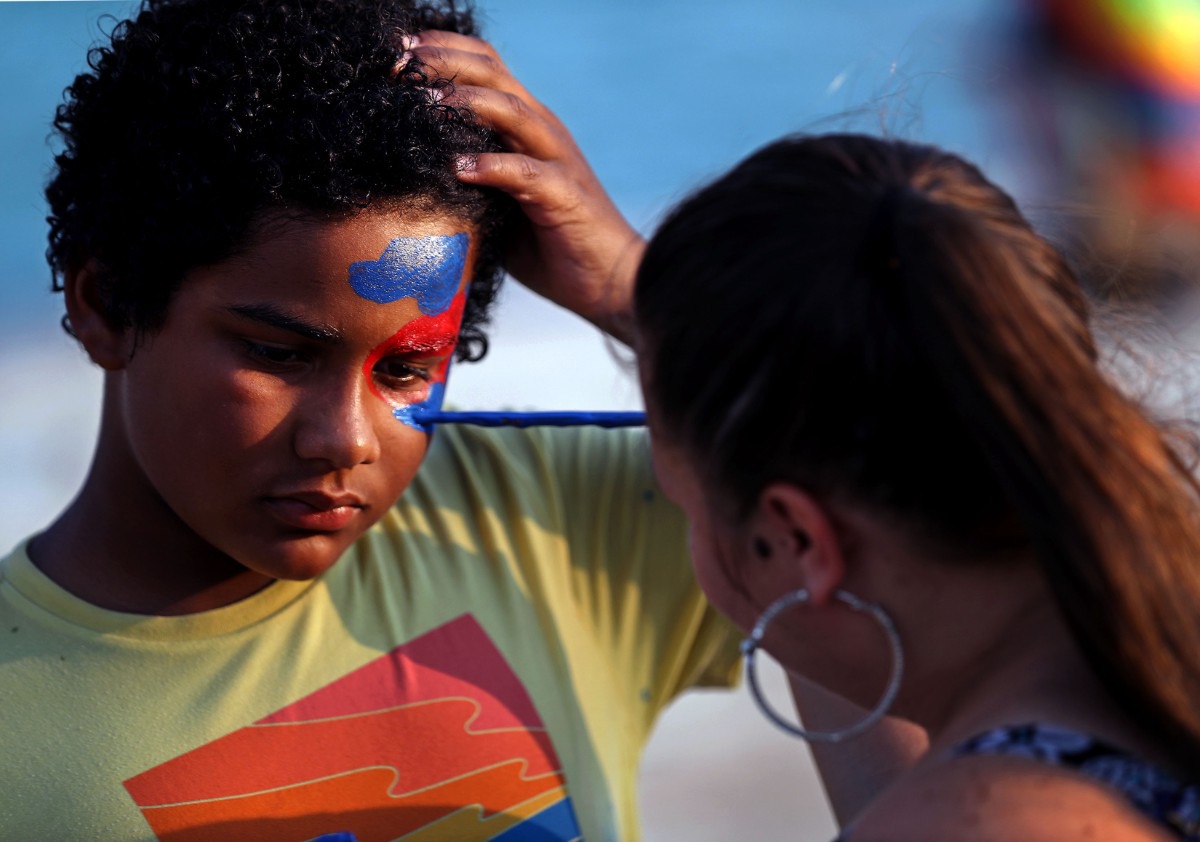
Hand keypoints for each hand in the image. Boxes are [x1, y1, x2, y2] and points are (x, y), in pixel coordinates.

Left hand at [409, 31, 642, 343]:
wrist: (609, 282)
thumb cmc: (551, 247)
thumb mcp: (499, 206)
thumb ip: (467, 183)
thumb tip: (411, 179)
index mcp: (527, 127)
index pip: (485, 67)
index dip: (442, 51)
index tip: (396, 54)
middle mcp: (544, 132)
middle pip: (492, 73)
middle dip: (443, 61)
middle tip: (398, 63)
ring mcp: (558, 160)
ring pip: (511, 111)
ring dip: (465, 102)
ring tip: (425, 103)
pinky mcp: (566, 195)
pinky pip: (526, 172)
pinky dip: (492, 165)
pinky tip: (459, 167)